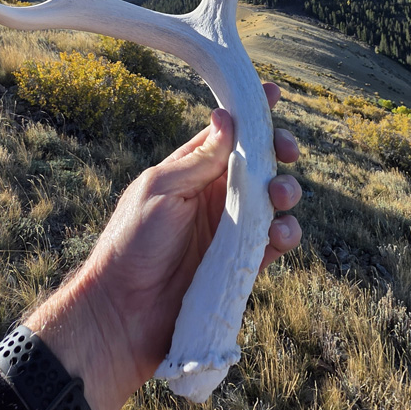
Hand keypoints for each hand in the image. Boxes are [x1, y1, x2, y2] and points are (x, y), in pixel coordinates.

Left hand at [25, 84, 300, 409]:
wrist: (123, 315)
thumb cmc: (132, 245)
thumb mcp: (161, 190)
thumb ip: (199, 159)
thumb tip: (227, 116)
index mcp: (190, 172)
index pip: (227, 134)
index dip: (252, 113)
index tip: (273, 94)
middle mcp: (212, 196)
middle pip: (259, 164)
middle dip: (278, 151)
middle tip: (287, 151)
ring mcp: (228, 230)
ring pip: (272, 201)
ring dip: (285, 192)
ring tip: (279, 196)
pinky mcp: (240, 265)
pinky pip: (273, 243)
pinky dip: (286, 235)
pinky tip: (281, 234)